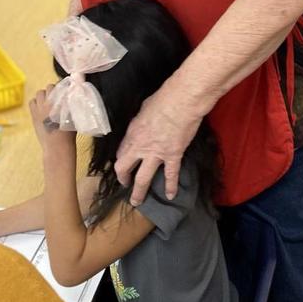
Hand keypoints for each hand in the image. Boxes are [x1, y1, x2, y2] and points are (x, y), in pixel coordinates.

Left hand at [29, 85, 74, 154]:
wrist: (56, 146)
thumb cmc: (68, 133)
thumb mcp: (74, 116)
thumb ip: (72, 104)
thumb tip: (71, 95)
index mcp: (61, 102)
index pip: (61, 86)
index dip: (63, 87)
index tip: (65, 90)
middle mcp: (49, 102)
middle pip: (49, 87)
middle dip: (53, 90)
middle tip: (57, 96)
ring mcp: (40, 108)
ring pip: (39, 93)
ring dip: (44, 95)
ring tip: (48, 102)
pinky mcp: (33, 114)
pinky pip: (32, 102)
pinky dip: (36, 102)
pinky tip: (40, 108)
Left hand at [114, 85, 201, 205]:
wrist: (182, 102)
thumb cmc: (163, 99)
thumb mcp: (144, 109)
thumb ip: (140, 122)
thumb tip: (142, 126)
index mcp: (132, 133)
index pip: (121, 152)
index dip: (121, 160)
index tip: (123, 164)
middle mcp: (140, 147)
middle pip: (124, 168)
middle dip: (123, 179)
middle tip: (125, 185)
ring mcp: (156, 154)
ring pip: (143, 179)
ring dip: (139, 192)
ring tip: (137, 201)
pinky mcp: (173, 156)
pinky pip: (170, 175)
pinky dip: (171, 186)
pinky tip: (170, 195)